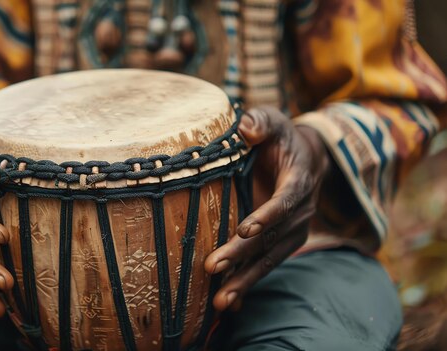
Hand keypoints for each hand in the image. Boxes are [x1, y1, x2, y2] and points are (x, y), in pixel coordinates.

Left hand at [205, 106, 329, 310]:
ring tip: (220, 301)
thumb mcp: (272, 121)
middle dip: (243, 254)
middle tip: (213, 267)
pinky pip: (265, 265)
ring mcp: (293, 231)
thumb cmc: (280, 138)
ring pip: (269, 258)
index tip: (245, 229)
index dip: (268, 215)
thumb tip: (246, 128)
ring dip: (245, 280)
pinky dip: (247, 283)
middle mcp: (301, 211)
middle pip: (272, 236)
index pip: (286, 200)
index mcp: (299, 180)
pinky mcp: (282, 243)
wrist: (301, 159)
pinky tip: (229, 304)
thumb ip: (260, 122)